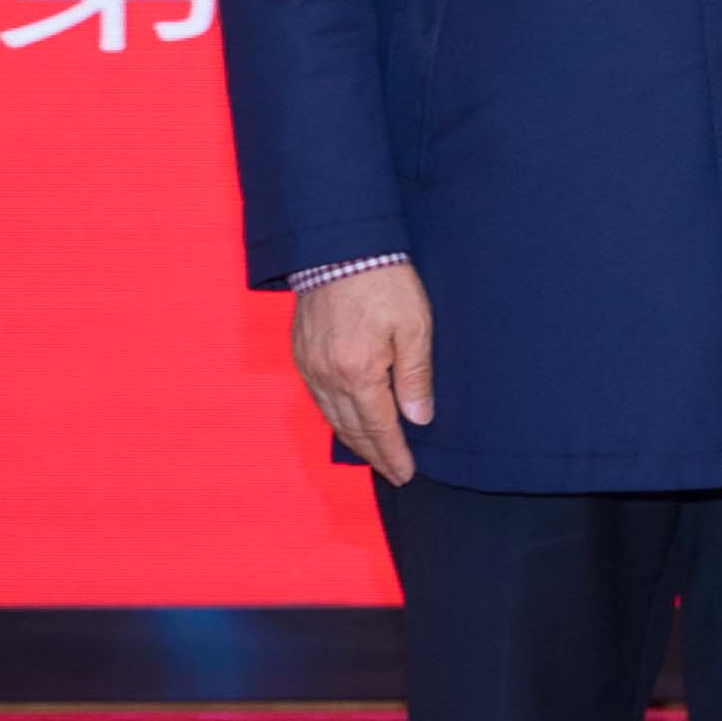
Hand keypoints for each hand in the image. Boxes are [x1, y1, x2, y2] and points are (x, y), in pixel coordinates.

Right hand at [293, 262, 434, 483]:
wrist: (340, 247)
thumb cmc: (384, 282)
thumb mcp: (415, 327)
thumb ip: (416, 376)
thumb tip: (420, 419)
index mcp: (358, 372)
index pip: (379, 428)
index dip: (394, 454)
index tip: (406, 473)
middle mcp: (328, 376)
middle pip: (352, 429)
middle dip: (374, 455)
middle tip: (393, 473)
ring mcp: (310, 366)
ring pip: (331, 416)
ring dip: (353, 440)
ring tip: (373, 455)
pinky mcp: (301, 353)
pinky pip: (317, 398)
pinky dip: (334, 416)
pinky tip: (346, 421)